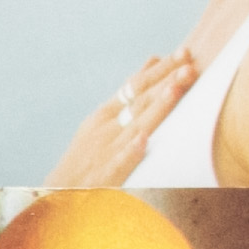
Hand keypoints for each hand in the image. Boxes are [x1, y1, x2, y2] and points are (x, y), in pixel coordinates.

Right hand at [47, 52, 194, 188]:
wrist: (58, 194)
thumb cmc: (86, 157)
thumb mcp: (102, 120)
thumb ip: (130, 93)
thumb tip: (154, 60)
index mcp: (105, 114)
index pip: (136, 86)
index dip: (161, 70)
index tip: (184, 53)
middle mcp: (106, 128)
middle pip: (141, 101)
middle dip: (166, 82)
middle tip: (190, 66)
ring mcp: (105, 151)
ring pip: (136, 125)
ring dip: (156, 108)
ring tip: (176, 89)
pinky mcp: (105, 177)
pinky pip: (119, 163)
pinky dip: (130, 151)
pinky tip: (142, 140)